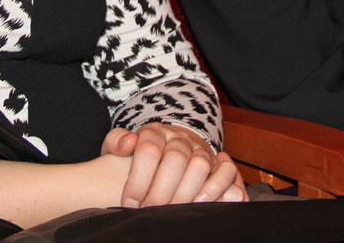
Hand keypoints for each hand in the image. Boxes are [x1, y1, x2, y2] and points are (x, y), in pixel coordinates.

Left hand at [101, 124, 246, 207]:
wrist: (169, 147)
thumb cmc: (141, 156)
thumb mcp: (121, 147)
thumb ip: (117, 142)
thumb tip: (128, 143)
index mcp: (155, 132)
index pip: (149, 150)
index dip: (138, 180)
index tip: (129, 203)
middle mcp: (180, 138)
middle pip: (175, 159)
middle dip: (160, 192)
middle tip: (149, 212)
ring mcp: (200, 149)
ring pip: (200, 166)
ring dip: (185, 193)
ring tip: (171, 212)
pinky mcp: (217, 163)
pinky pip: (226, 171)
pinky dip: (215, 188)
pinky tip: (199, 204)